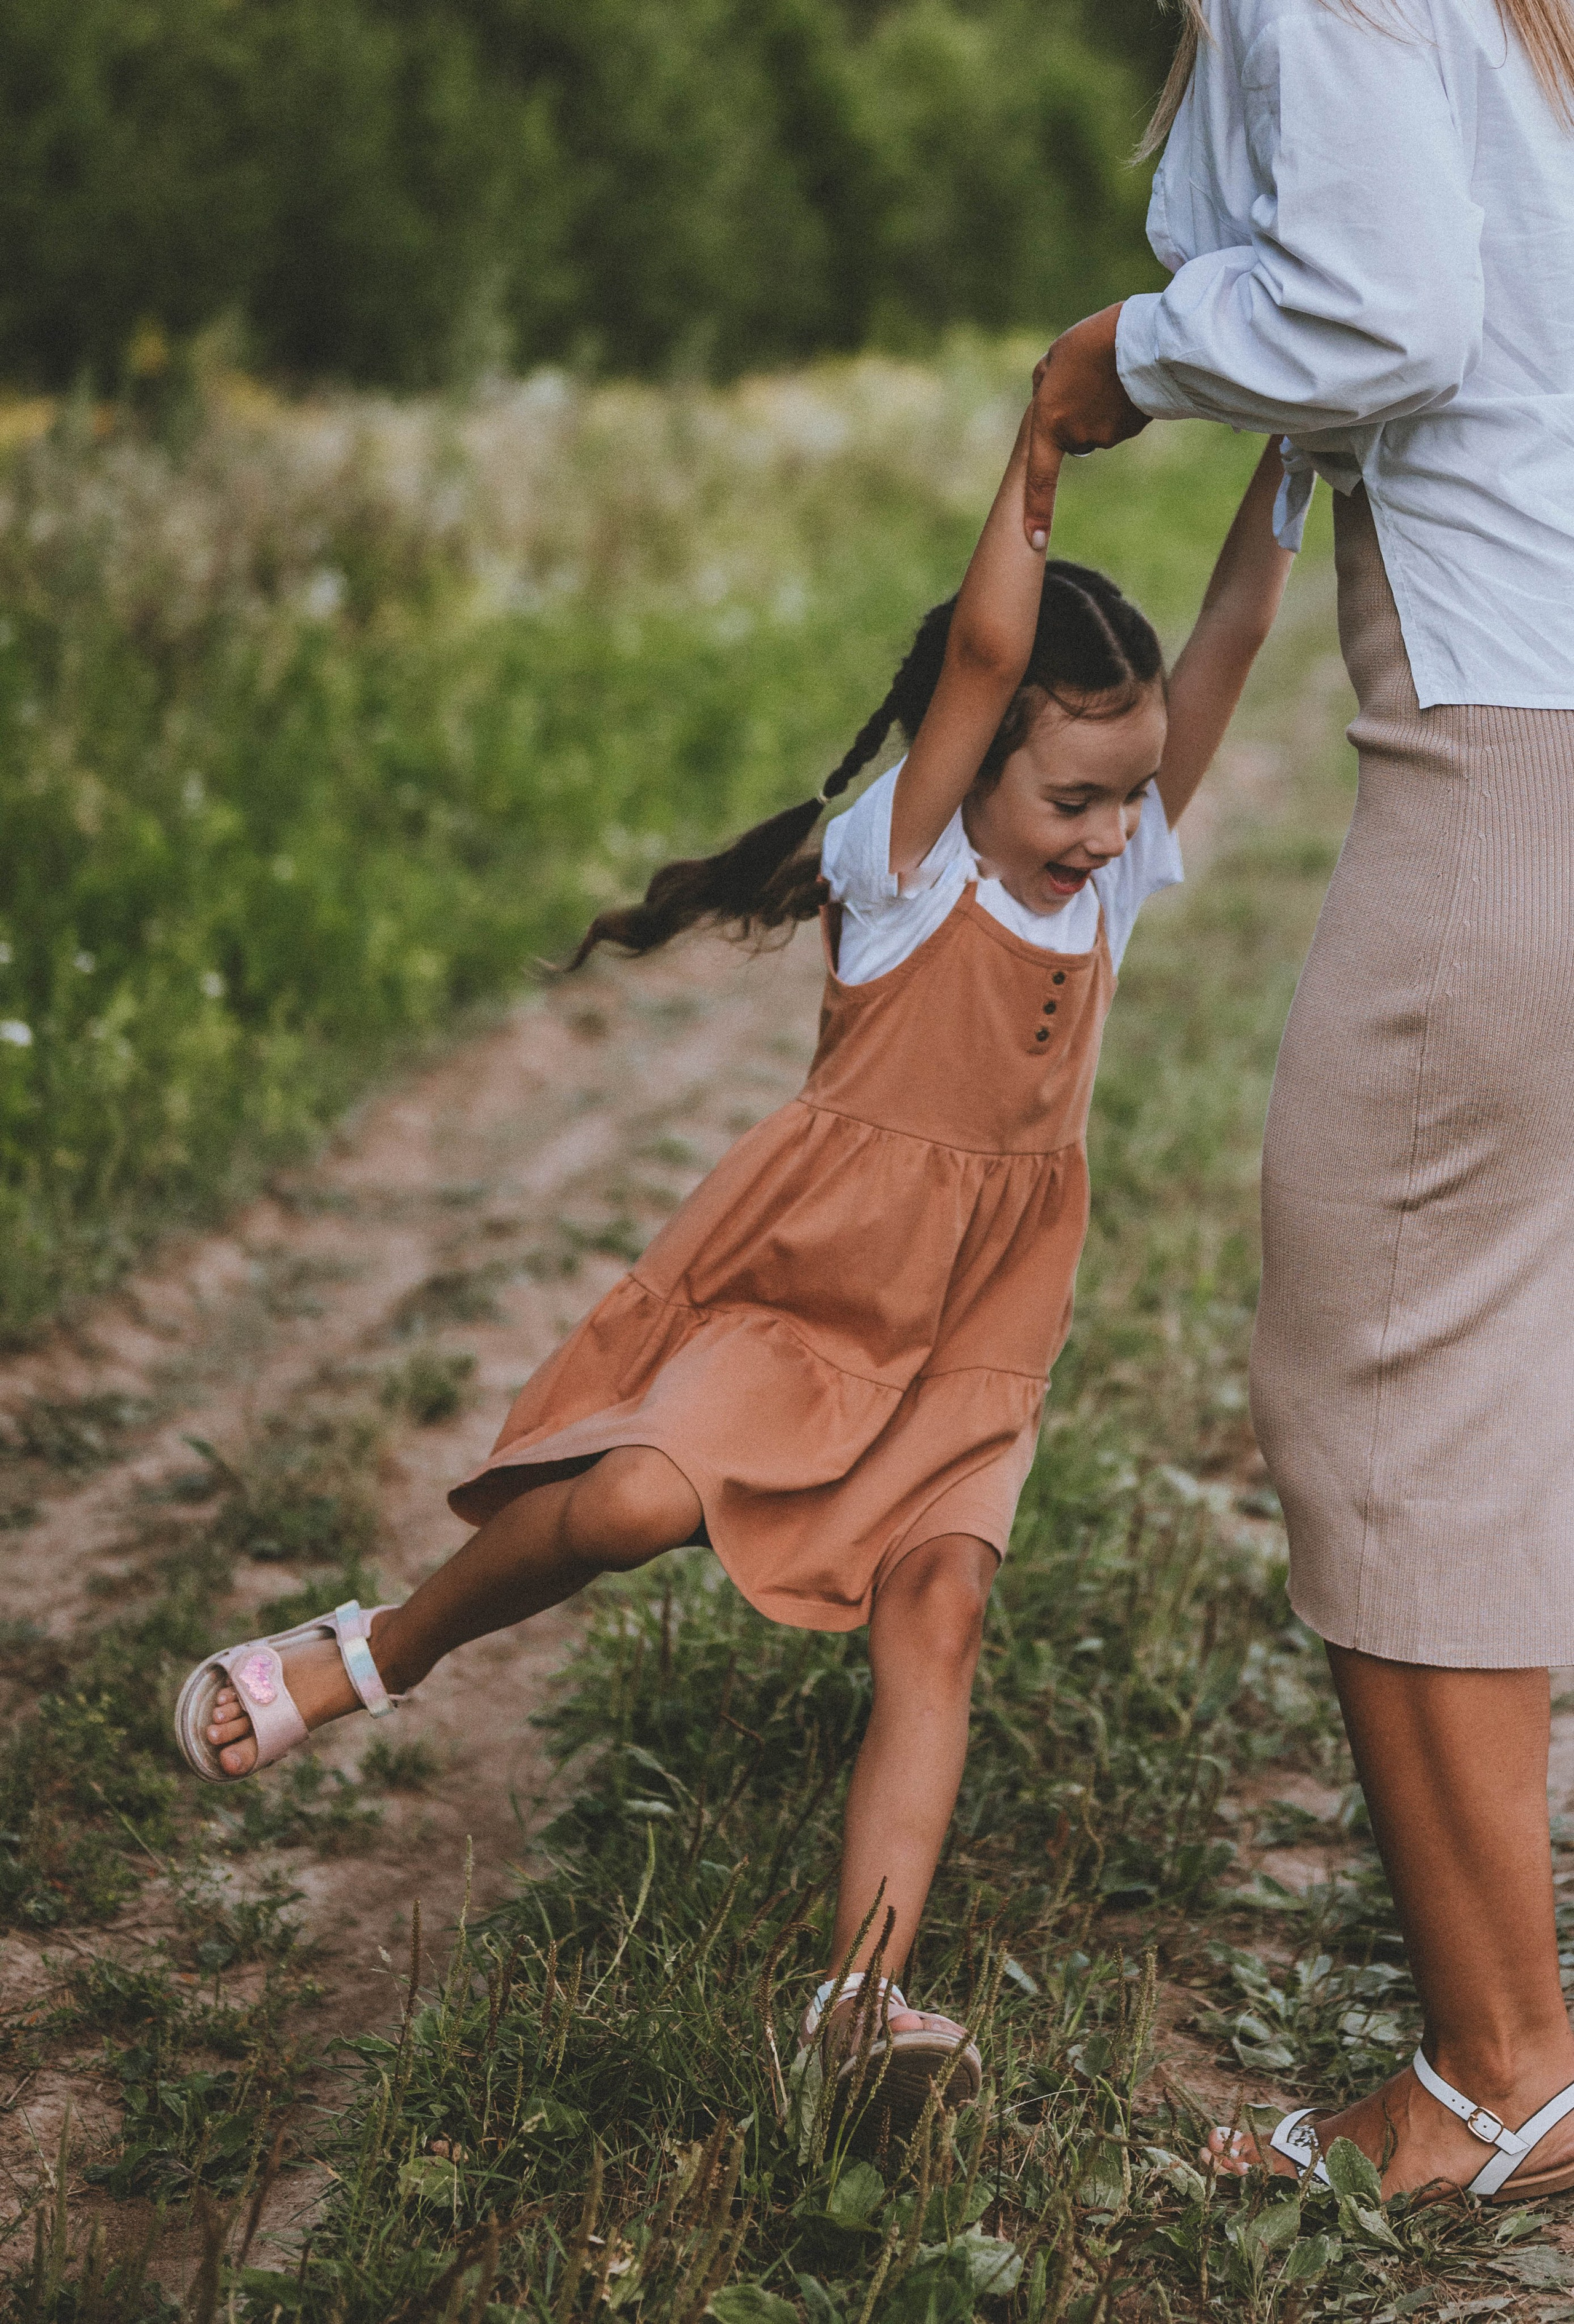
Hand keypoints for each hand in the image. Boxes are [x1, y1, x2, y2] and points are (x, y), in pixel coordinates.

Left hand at [1024, 304, 1150, 544]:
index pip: (1039, 478)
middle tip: (1085, 374)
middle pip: (1071, 435)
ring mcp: (1106, 436)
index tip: (1035, 544)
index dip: (1036, 511)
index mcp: (1049, 424)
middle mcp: (1076, 437)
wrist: (1143, 339)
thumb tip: (1047, 395)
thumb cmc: (1094, 342)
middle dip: (1073, 412)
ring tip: (1107, 369)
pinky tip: (1125, 377)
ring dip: (1098, 403)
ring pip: (1096, 426)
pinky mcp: (1130, 429)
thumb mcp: (1056, 356)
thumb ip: (1046, 383)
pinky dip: (1120, 402)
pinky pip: (1118, 420)